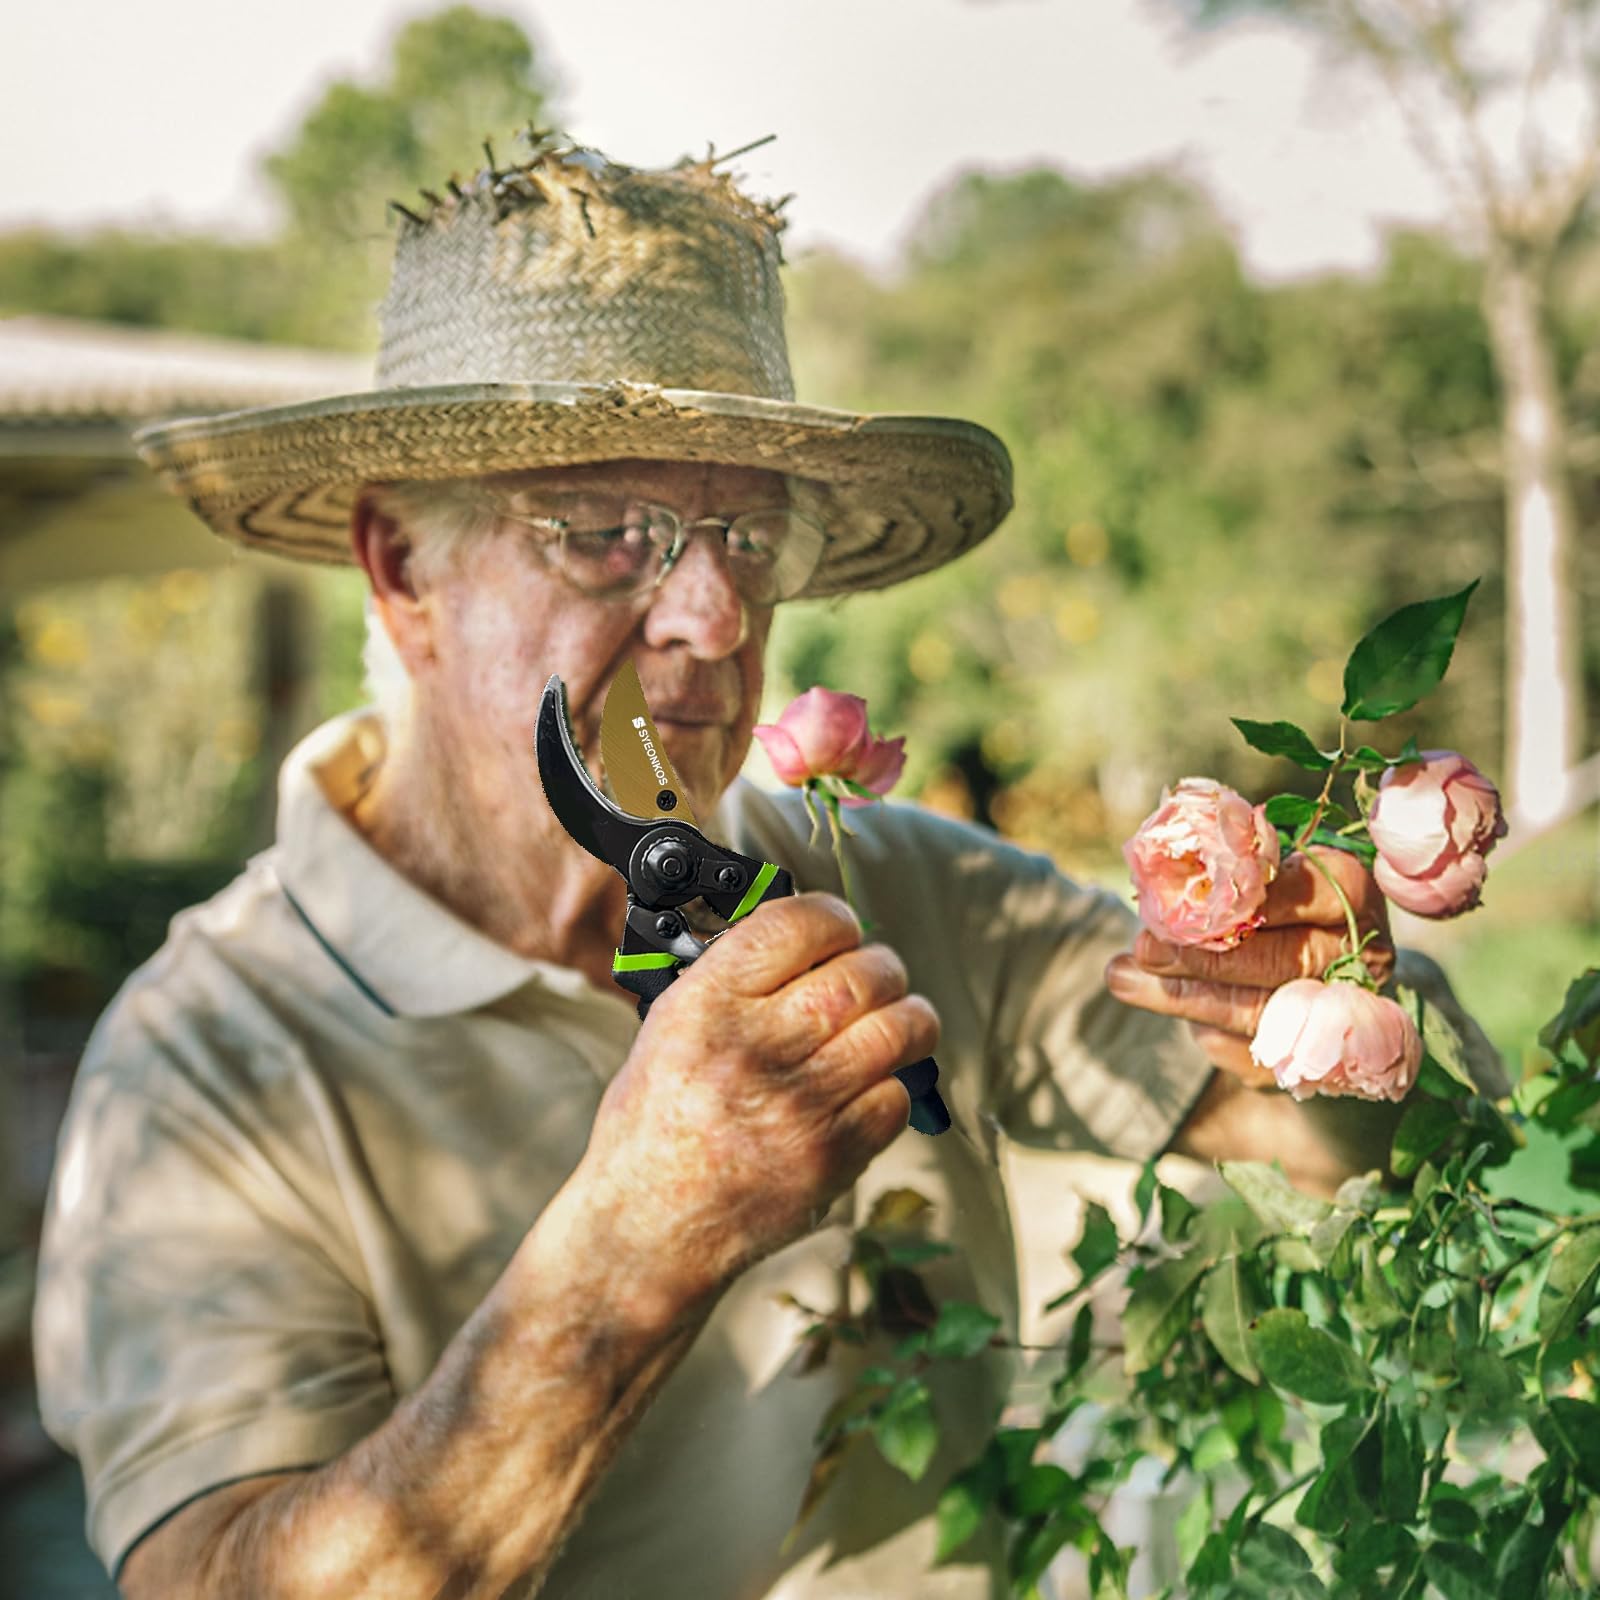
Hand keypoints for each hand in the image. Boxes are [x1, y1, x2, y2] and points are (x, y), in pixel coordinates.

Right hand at [575, 892, 939, 1305]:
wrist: (648, 1227)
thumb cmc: (656, 1121)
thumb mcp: (667, 1026)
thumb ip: (733, 977)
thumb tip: (807, 935)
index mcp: (704, 1005)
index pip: (798, 924)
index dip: (834, 918)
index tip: (839, 928)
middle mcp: (753, 1049)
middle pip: (863, 975)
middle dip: (883, 967)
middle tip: (877, 977)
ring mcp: (798, 1107)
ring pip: (897, 1031)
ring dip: (908, 1018)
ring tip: (895, 1021)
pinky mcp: (831, 1157)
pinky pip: (897, 1097)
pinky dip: (894, 1085)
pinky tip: (869, 1085)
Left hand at [1104, 847, 1393, 1088]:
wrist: (1299, 949)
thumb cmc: (1263, 893)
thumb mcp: (1252, 864)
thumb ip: (1222, 864)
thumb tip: (1163, 870)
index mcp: (1350, 889)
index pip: (1306, 890)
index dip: (1245, 901)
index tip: (1185, 905)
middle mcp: (1360, 951)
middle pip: (1283, 959)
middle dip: (1204, 956)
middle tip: (1145, 947)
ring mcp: (1346, 1009)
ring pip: (1263, 1011)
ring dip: (1188, 997)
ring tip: (1125, 978)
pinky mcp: (1319, 1061)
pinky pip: (1256, 1054)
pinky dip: (1207, 1032)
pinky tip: (1168, 1007)